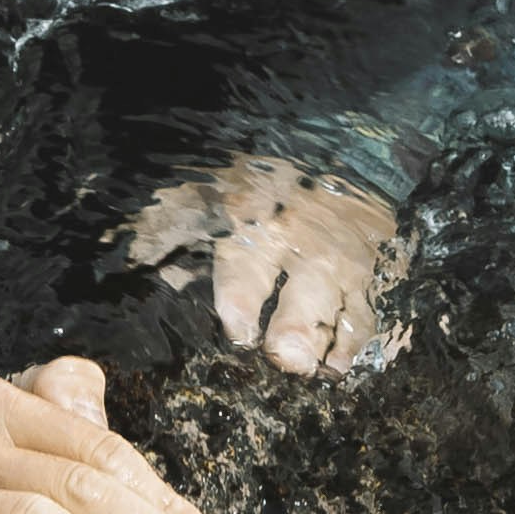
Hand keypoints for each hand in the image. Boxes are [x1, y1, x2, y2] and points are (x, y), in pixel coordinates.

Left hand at [121, 156, 412, 378]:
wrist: (343, 142)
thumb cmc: (260, 174)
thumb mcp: (208, 184)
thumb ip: (170, 219)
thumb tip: (133, 252)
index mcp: (263, 223)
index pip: (252, 263)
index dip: (244, 296)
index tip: (238, 327)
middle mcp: (311, 246)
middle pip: (309, 293)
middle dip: (299, 326)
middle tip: (287, 356)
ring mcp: (351, 262)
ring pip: (350, 309)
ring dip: (339, 342)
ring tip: (328, 371)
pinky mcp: (380, 270)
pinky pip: (382, 308)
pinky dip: (381, 336)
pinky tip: (372, 361)